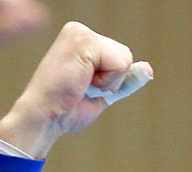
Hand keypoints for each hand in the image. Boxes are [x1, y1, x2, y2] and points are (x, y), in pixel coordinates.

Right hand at [0, 21, 150, 158]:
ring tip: (79, 86)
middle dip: (110, 81)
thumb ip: (124, 80)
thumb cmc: (65, 111)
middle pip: (124, 55)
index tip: (80, 89)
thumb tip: (149, 70)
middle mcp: (79, 31)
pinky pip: (120, 64)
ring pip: (124, 59)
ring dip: (107, 82)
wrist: (42, 119)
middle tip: (79, 89)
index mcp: (80, 40)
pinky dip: (106, 82)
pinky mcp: (84, 41)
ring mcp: (80, 33)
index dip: (108, 82)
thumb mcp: (102, 94)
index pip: (118, 57)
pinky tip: (80, 83)